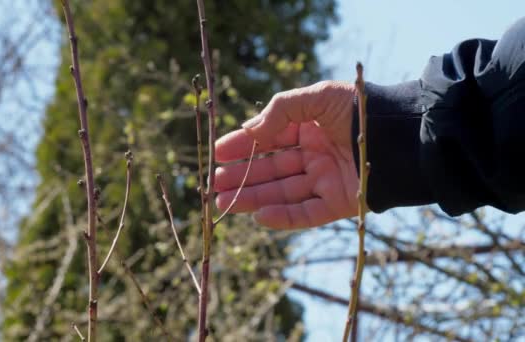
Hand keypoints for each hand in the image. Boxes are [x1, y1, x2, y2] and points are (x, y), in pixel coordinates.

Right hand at [214, 81, 358, 228]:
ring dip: (252, 198)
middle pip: (271, 170)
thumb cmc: (359, 107)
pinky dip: (283, 217)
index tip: (218, 153)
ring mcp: (326, 181)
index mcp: (309, 130)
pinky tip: (258, 215)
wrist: (402, 131)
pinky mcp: (339, 203)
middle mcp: (314, 156)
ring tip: (223, 202)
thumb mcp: (316, 97)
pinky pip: (307, 213)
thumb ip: (281, 110)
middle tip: (215, 184)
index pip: (269, 141)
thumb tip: (249, 130)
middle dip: (242, 176)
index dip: (243, 146)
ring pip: (282, 193)